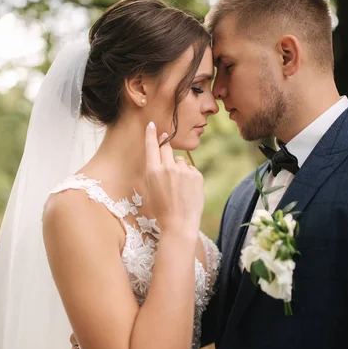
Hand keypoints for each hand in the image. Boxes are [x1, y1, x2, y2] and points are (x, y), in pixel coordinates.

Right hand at [144, 122, 203, 236]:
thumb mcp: (151, 190)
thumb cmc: (162, 210)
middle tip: (166, 141)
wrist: (179, 224)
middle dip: (165, 145)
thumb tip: (161, 160)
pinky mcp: (196, 175)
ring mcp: (183, 171)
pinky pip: (190, 170)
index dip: (151, 134)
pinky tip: (187, 190)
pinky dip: (189, 176)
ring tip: (178, 187)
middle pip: (166, 148)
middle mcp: (168, 168)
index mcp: (153, 171)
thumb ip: (155, 173)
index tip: (153, 125)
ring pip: (180, 161)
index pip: (151, 146)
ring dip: (178, 168)